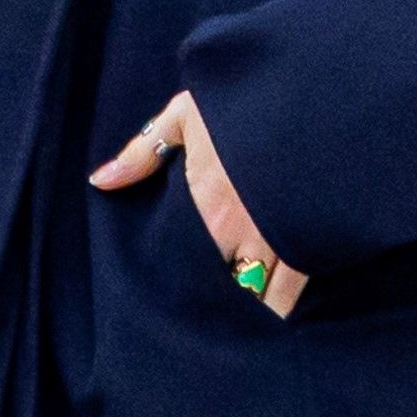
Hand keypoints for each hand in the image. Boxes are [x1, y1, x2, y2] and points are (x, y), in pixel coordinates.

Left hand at [92, 86, 303, 321]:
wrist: (315, 90)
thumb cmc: (246, 102)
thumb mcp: (187, 114)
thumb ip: (142, 153)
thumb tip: (101, 180)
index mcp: (203, 206)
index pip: (178, 266)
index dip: (174, 287)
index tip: (168, 299)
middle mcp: (239, 233)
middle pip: (217, 291)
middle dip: (209, 306)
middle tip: (197, 321)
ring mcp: (279, 243)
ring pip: (255, 299)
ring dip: (243, 312)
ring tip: (231, 326)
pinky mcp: (314, 245)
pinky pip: (292, 293)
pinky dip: (280, 307)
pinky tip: (271, 316)